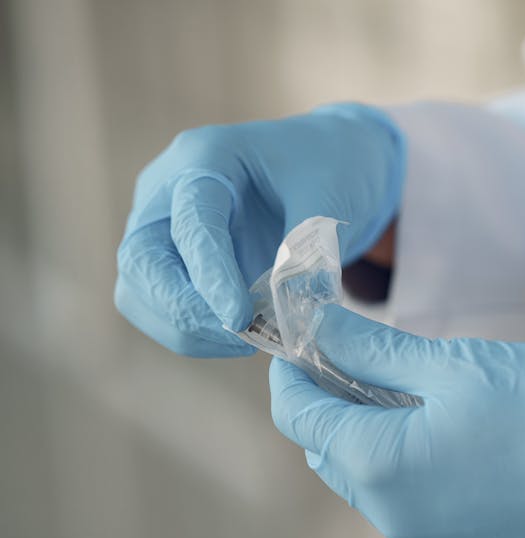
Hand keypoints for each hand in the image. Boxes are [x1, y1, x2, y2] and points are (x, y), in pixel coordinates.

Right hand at [114, 104, 403, 356]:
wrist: (328, 163)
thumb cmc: (329, 167)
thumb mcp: (332, 196)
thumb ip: (308, 248)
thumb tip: (286, 312)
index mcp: (206, 157)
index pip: (191, 222)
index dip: (211, 276)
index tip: (239, 318)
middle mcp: (168, 189)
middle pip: (141, 259)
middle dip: (184, 310)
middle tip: (242, 338)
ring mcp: (162, 226)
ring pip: (140, 292)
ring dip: (187, 329)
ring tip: (249, 340)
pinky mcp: (171, 261)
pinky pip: (161, 308)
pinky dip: (196, 334)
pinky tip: (242, 337)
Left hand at [268, 305, 524, 537]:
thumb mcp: (453, 363)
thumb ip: (371, 349)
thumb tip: (315, 327)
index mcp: (381, 466)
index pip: (300, 417)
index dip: (292, 373)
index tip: (304, 339)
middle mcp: (393, 521)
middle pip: (333, 455)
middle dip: (337, 407)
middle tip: (366, 360)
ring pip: (374, 488)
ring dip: (378, 445)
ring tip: (420, 401)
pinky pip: (416, 516)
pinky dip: (417, 480)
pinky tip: (458, 448)